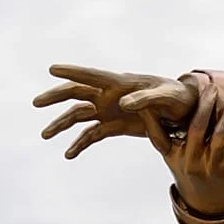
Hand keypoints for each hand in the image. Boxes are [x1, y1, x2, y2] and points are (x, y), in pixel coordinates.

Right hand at [33, 64, 197, 158]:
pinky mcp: (115, 126)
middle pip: (77, 93)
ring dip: (62, 124)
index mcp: (121, 84)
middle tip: (37, 102)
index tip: (52, 68)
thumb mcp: (167, 97)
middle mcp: (110, 95)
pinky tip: (69, 154)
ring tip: (46, 134)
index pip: (93, 76)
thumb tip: (123, 103)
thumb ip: (146, 99)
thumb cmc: (178, 97)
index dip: (73, 71)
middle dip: (56, 97)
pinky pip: (92, 134)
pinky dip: (80, 143)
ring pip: (79, 115)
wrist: (186, 112)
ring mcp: (110, 111)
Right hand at [142, 79, 223, 216]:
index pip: (159, 136)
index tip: (149, 102)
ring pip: (219, 135)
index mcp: (174, 156)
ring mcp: (210, 165)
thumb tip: (154, 109)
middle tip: (211, 87)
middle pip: (196, 128)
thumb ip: (170, 136)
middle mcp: (190, 161)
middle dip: (204, 105)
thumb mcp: (176, 159)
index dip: (151, 120)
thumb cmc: (193, 173)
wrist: (210, 205)